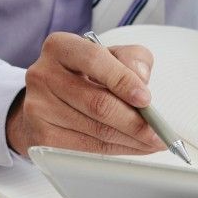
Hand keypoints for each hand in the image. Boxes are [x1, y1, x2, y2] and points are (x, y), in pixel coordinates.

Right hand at [6, 32, 166, 155]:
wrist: (50, 100)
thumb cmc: (87, 74)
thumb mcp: (112, 56)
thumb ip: (132, 59)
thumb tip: (141, 78)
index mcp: (60, 47)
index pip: (94, 60)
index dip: (123, 81)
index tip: (146, 99)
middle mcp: (43, 75)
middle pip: (97, 103)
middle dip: (135, 121)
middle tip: (159, 132)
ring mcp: (38, 107)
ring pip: (96, 130)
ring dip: (131, 140)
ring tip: (153, 142)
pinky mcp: (41, 136)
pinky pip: (87, 148)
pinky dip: (117, 149)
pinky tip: (135, 147)